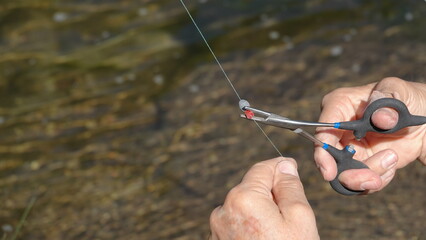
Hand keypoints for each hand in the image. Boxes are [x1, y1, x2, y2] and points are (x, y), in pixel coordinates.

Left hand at [209, 157, 318, 239]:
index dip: (279, 167)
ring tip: (278, 234)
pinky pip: (236, 223)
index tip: (291, 169)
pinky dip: (250, 225)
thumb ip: (290, 187)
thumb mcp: (299, 218)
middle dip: (270, 193)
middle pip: (251, 188)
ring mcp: (217, 228)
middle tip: (291, 213)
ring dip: (259, 211)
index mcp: (242, 198)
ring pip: (243, 206)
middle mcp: (223, 210)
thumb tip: (284, 166)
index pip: (262, 169)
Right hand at [314, 77, 425, 192]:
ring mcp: (347, 148)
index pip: (323, 131)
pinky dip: (378, 178)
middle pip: (328, 159)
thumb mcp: (398, 91)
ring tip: (392, 162)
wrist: (420, 116)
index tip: (329, 172)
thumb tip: (380, 118)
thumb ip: (387, 101)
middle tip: (373, 180)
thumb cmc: (404, 97)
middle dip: (349, 174)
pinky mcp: (359, 164)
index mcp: (338, 105)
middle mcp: (337, 130)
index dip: (322, 153)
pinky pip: (360, 181)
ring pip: (344, 175)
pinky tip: (392, 164)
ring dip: (367, 177)